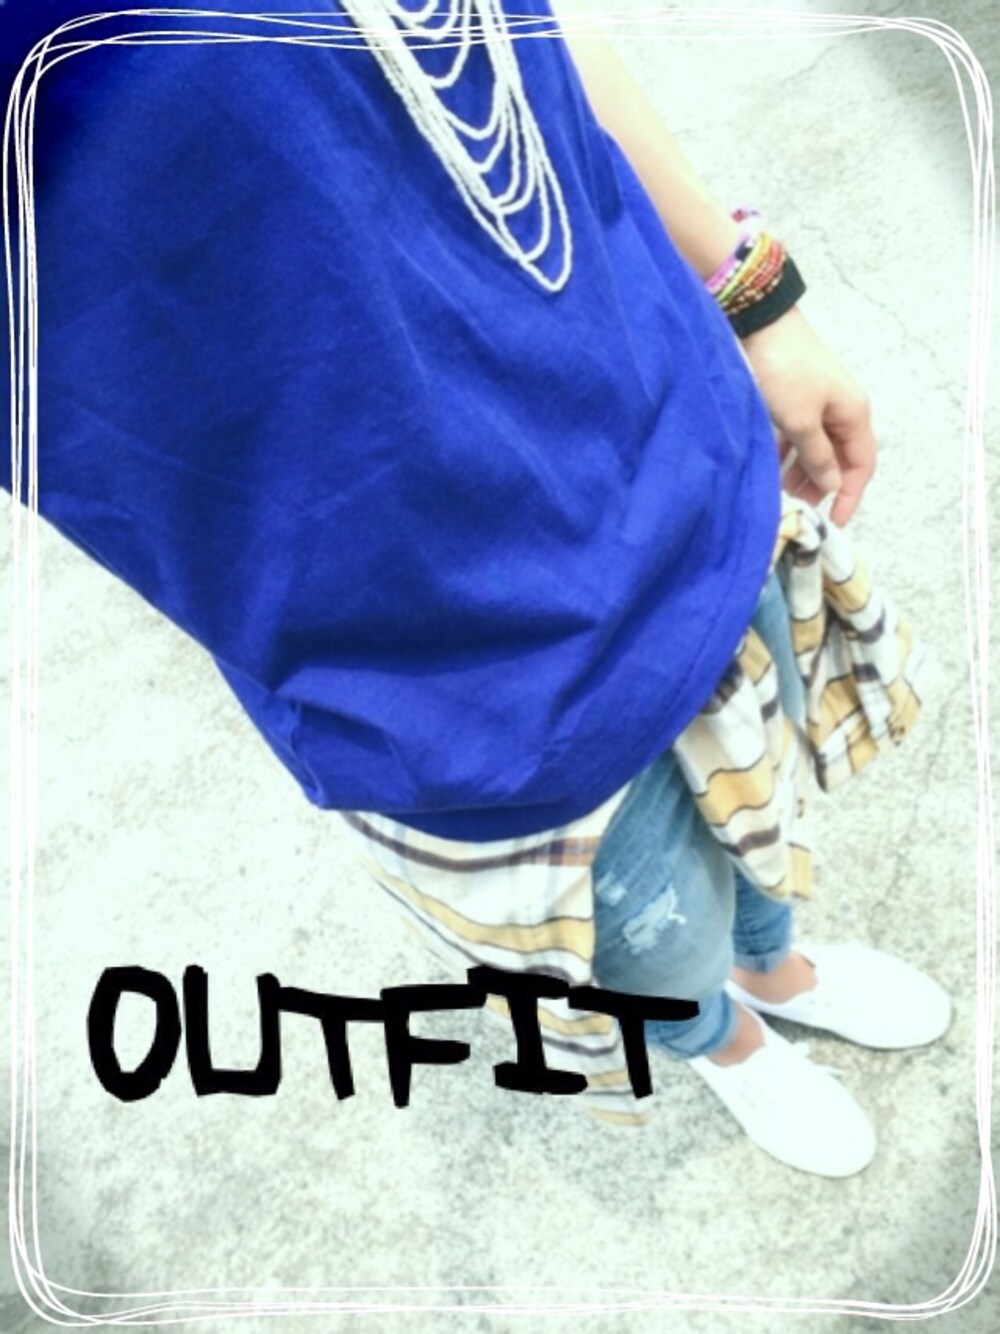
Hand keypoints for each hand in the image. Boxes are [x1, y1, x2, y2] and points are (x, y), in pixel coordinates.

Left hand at [739, 305, 875, 525]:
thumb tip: (832, 484)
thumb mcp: (801, 422)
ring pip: (815, 447)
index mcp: (853, 414)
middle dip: (820, 484)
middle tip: (797, 506)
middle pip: (838, 458)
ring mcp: (818, 400)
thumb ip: (817, 456)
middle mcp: (841, 408)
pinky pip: (798, 433)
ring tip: (780, 490)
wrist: (759, 323)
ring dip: (801, 470)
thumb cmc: (785, 371)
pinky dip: (787, 451)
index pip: (861, 464)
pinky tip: (771, 464)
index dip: (849, 495)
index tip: (833, 522)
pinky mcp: (796, 395)